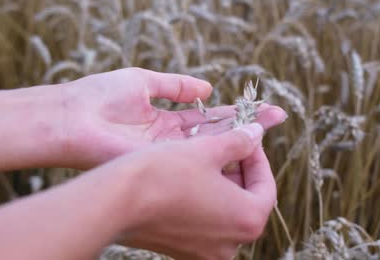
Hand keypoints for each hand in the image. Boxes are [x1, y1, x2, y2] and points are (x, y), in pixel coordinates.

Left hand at [57, 67, 286, 168]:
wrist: (69, 118)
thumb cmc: (98, 96)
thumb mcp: (144, 81)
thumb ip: (177, 86)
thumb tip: (208, 87)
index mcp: (165, 120)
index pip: (209, 117)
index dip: (235, 111)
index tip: (261, 105)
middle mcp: (171, 140)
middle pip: (216, 132)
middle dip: (247, 124)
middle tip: (278, 117)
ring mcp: (168, 153)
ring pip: (210, 145)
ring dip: (240, 135)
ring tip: (269, 126)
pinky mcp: (161, 161)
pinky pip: (195, 153)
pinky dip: (219, 146)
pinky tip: (242, 139)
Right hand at [112, 123, 275, 259]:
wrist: (114, 202)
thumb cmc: (163, 173)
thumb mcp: (207, 149)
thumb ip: (239, 142)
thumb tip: (255, 133)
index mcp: (247, 220)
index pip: (265, 185)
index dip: (258, 157)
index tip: (247, 137)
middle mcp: (231, 245)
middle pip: (247, 200)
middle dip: (240, 169)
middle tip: (228, 143)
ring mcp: (205, 252)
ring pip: (225, 211)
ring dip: (221, 183)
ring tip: (206, 156)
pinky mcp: (183, 251)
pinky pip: (204, 222)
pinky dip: (203, 199)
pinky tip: (188, 176)